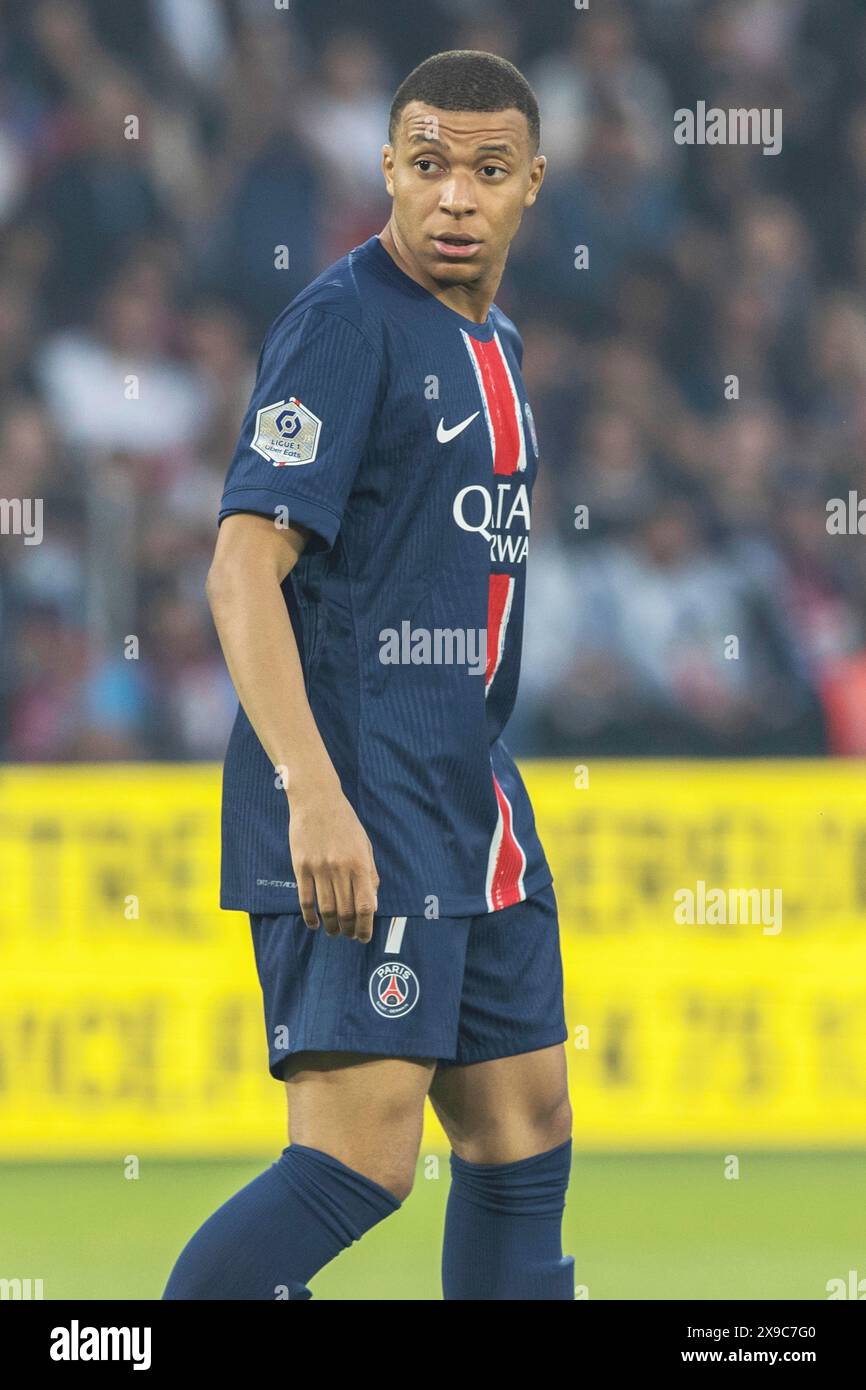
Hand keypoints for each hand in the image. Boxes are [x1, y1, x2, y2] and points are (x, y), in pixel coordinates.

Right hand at [289, 782, 379, 942]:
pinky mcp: (301, 867)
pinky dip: (310, 917)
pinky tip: (315, 924)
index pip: (365, 906)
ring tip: (334, 932)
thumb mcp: (365, 846)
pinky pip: (305, 900)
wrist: (317, 800)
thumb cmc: (345, 823)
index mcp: (359, 863)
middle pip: (345, 912)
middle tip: (348, 936)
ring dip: (331, 927)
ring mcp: (319, 868)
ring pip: (326, 909)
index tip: (364, 937)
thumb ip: (370, 875)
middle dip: (348, 930)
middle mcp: (340, 868)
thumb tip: (372, 906)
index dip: (365, 927)